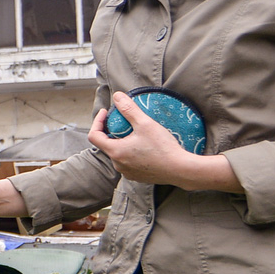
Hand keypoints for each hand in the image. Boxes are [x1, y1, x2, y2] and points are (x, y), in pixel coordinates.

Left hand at [88, 93, 240, 191]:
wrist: (180, 169)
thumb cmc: (163, 147)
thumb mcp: (145, 123)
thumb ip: (129, 109)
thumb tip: (117, 96)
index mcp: (115, 152)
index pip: (94, 136)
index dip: (98, 121)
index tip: (107, 112)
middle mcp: (118, 164)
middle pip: (107, 144)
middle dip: (112, 131)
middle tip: (124, 120)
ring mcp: (127, 172)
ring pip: (118, 154)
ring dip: (122, 142)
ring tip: (135, 133)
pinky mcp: (137, 177)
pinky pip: (128, 162)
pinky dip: (131, 152)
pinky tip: (144, 146)